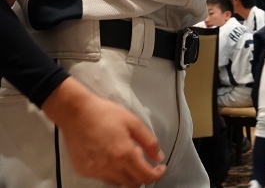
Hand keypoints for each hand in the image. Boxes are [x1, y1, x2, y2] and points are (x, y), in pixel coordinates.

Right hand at [41, 78, 164, 186]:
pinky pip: (102, 177)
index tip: (160, 169)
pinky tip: (109, 155)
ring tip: (124, 154)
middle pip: (132, 184)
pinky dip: (111, 171)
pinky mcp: (83, 171)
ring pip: (117, 182)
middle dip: (142, 175)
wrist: (76, 113)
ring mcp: (94, 171)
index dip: (157, 175)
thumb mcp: (134, 122)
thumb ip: (149, 142)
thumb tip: (158, 157)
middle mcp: (108, 167)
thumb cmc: (104, 114)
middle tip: (141, 158)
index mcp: (123, 154)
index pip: (145, 177)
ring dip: (126, 174)